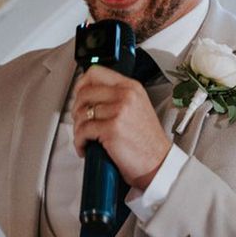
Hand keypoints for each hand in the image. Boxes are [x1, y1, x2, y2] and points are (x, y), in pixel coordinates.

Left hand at [72, 65, 171, 189]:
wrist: (158, 163)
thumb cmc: (148, 142)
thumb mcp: (138, 108)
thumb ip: (119, 97)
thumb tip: (92, 96)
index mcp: (131, 87)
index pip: (96, 73)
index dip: (81, 84)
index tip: (78, 96)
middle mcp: (126, 96)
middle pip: (84, 93)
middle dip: (76, 110)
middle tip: (80, 121)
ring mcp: (119, 111)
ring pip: (81, 113)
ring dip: (78, 128)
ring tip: (85, 137)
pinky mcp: (111, 129)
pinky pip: (83, 131)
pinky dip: (79, 142)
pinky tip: (86, 147)